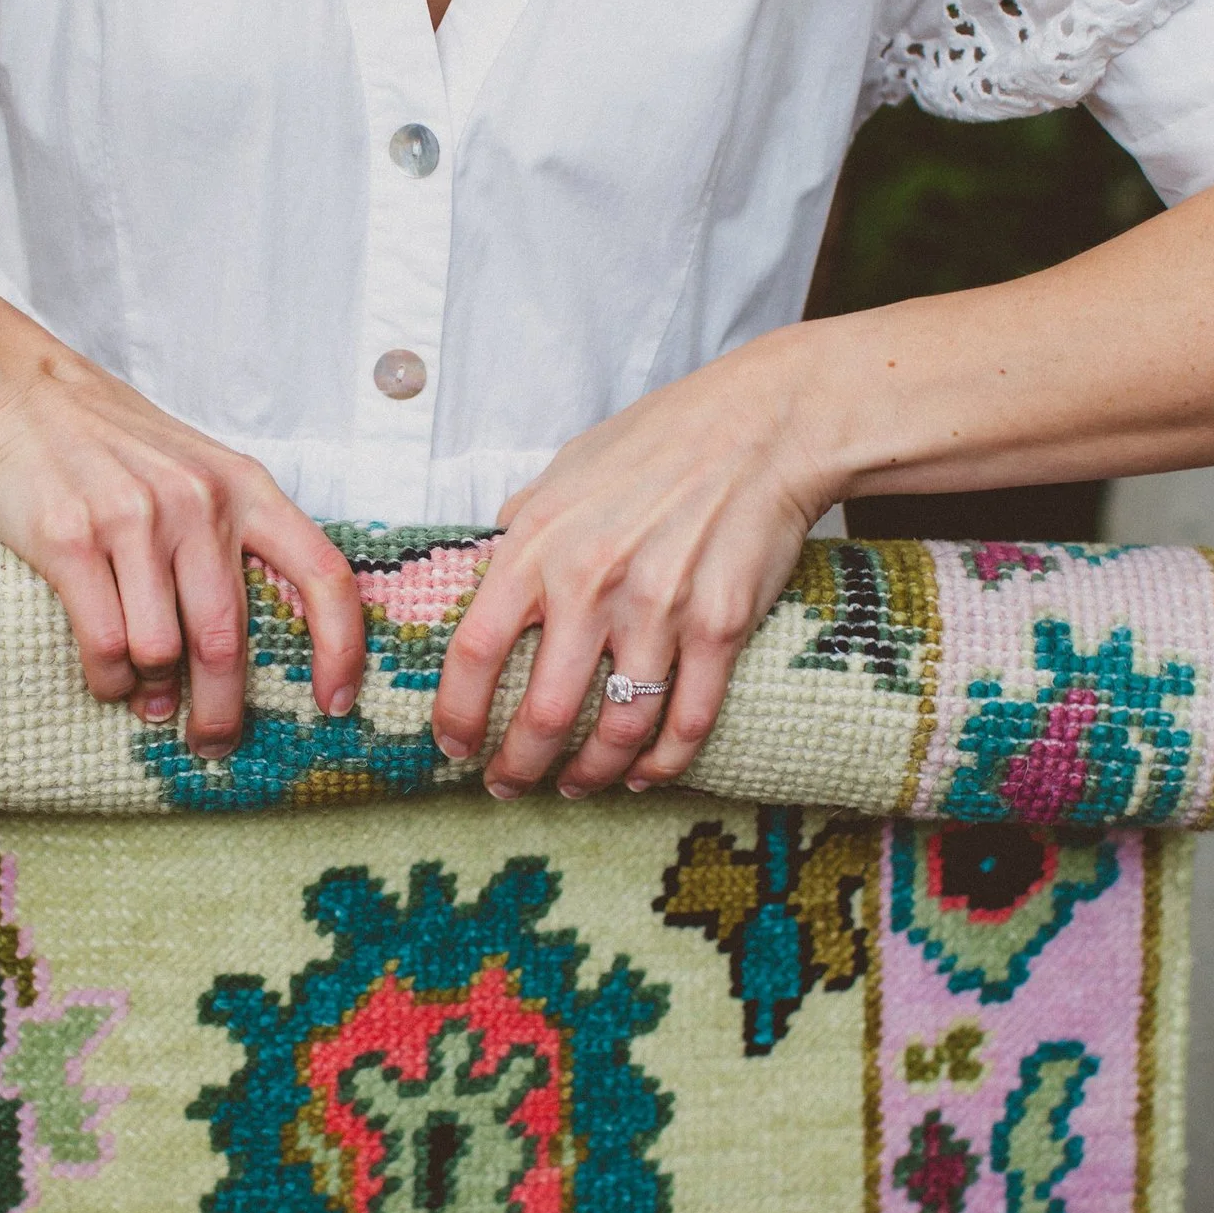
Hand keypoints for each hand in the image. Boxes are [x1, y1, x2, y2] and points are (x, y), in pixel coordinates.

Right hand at [0, 347, 366, 756]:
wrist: (19, 395)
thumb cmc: (113, 445)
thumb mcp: (199, 470)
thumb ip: (235, 536)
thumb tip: (261, 639)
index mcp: (245, 488)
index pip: (321, 575)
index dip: (341, 647)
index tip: (335, 703)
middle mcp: (198, 504)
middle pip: (227, 639)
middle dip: (223, 709)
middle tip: (215, 742)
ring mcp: (134, 522)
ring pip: (161, 651)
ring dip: (154, 694)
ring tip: (147, 702)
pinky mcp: (72, 540)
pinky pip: (104, 642)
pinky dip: (107, 679)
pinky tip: (107, 679)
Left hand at [430, 335, 837, 796]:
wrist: (760, 425)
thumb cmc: (657, 442)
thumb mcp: (564, 472)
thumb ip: (522, 528)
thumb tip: (485, 568)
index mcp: (538, 546)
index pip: (475, 652)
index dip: (457, 714)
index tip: (454, 746)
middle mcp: (591, 583)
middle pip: (543, 713)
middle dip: (517, 767)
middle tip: (506, 786)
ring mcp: (659, 609)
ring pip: (618, 729)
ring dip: (590, 774)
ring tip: (574, 786)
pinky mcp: (721, 626)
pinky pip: (688, 720)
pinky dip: (663, 762)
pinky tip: (644, 774)